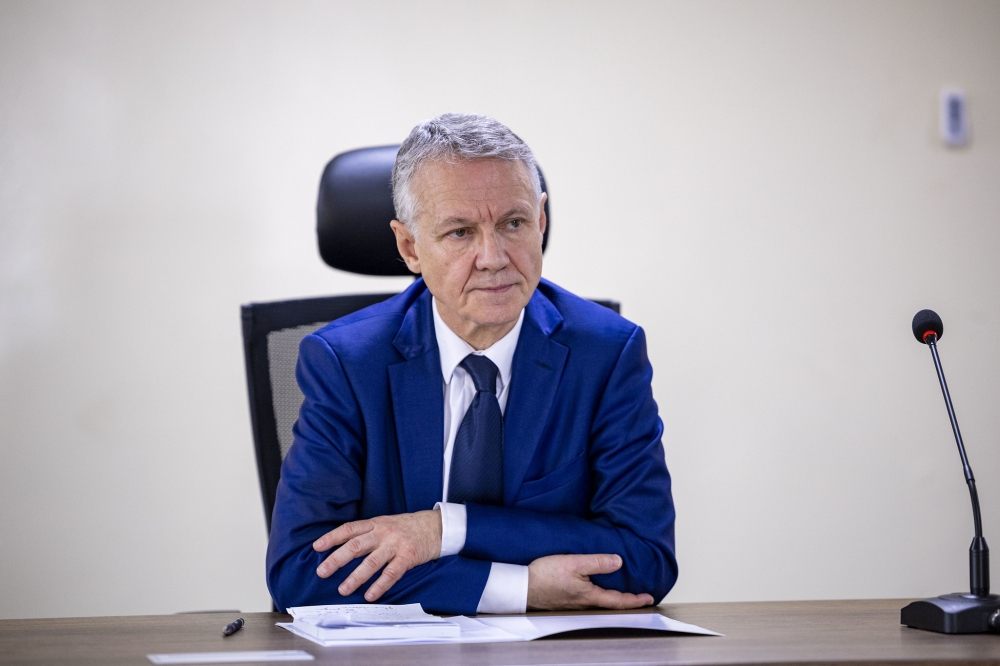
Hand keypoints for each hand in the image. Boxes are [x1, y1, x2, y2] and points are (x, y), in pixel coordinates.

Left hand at [313, 510, 441, 601]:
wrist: (437, 526)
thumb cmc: (408, 527)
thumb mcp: (386, 524)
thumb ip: (368, 535)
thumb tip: (345, 550)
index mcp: (376, 524)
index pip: (349, 529)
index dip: (332, 537)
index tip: (317, 547)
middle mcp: (383, 532)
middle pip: (356, 546)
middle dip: (336, 559)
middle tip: (322, 571)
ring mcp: (396, 544)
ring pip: (371, 562)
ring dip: (355, 577)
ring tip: (343, 589)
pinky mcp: (408, 556)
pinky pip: (391, 573)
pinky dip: (379, 585)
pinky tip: (370, 595)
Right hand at [527, 554, 654, 610]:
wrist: (522, 587)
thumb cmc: (545, 575)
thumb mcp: (574, 563)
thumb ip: (597, 562)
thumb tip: (619, 561)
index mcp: (590, 596)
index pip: (618, 600)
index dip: (635, 599)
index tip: (649, 598)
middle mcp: (584, 603)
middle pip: (610, 603)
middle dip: (626, 600)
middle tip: (639, 597)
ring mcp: (575, 603)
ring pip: (600, 602)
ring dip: (613, 597)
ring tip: (622, 590)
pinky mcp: (565, 599)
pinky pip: (588, 598)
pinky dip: (599, 594)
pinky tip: (595, 587)